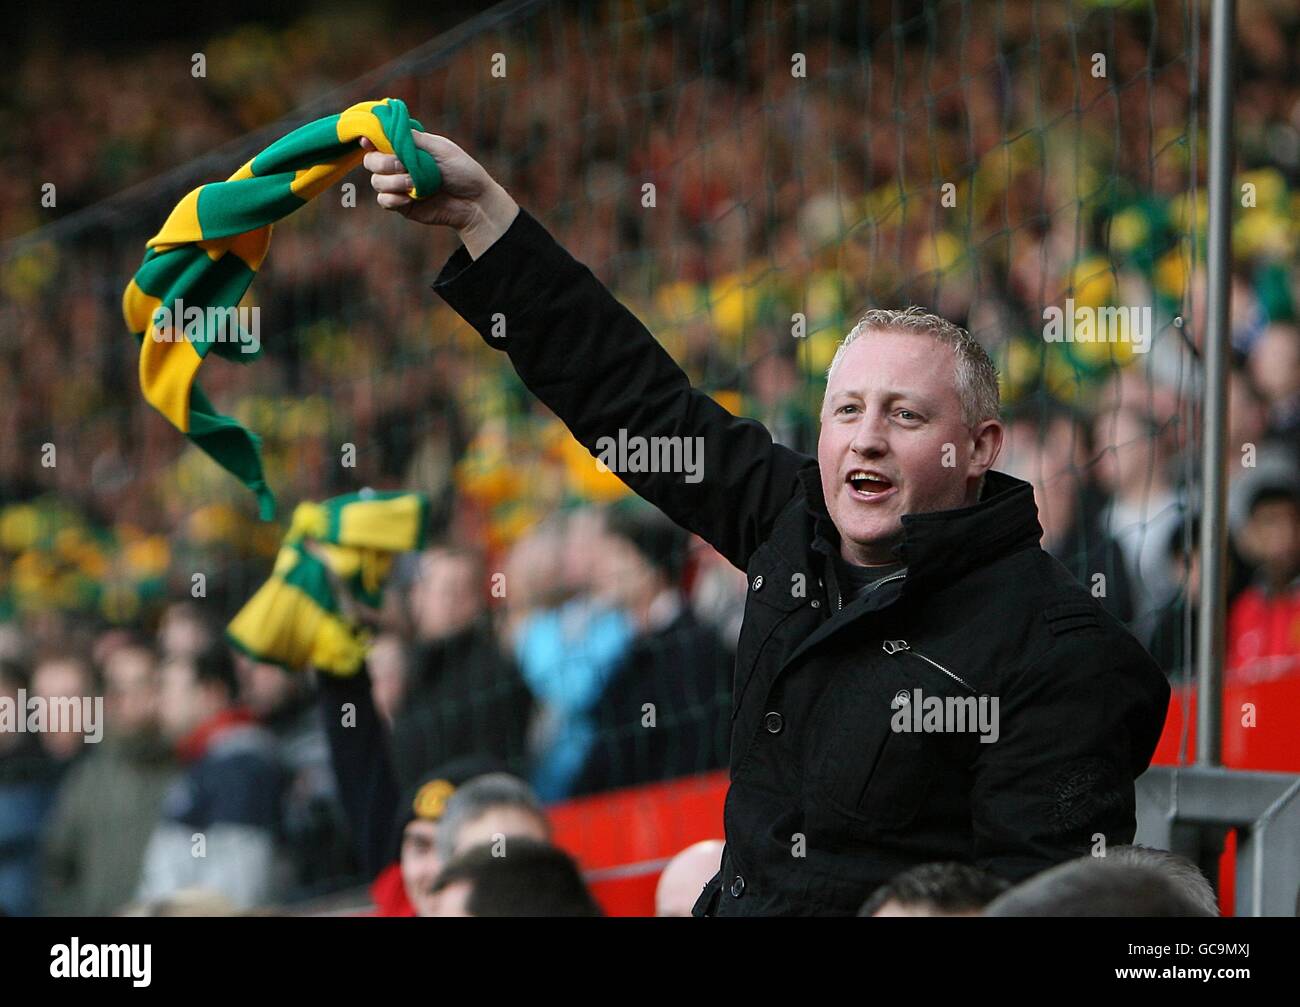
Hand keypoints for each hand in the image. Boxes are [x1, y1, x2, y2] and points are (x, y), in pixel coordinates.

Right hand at [361, 132, 518, 258]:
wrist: (474, 202)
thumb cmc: (462, 171)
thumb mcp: (441, 148)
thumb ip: (415, 139)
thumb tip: (391, 126)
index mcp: (407, 148)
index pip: (379, 140)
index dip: (370, 139)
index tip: (368, 140)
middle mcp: (399, 166)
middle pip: (371, 161)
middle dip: (382, 162)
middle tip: (402, 165)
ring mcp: (399, 186)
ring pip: (376, 181)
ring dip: (393, 181)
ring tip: (414, 184)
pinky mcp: (402, 205)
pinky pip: (384, 201)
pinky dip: (393, 198)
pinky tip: (410, 198)